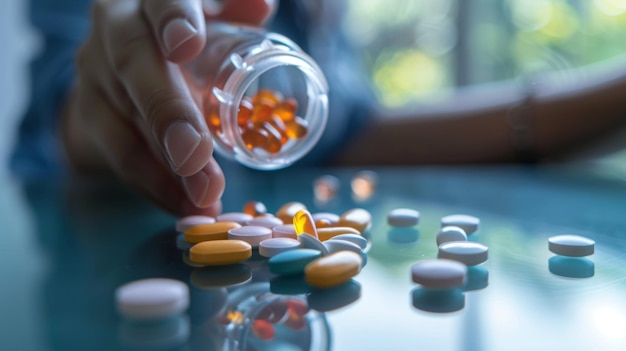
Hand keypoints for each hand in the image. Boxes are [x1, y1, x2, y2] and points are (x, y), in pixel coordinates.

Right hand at [61, 0, 274, 215]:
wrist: (123, 67)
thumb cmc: (182, 38)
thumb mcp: (209, 17)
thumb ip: (234, 10)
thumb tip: (260, 5)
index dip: (173, 19)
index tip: (188, 46)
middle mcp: (116, 27)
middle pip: (134, 62)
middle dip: (167, 111)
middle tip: (195, 154)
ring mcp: (95, 73)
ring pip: (127, 116)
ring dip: (168, 164)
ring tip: (204, 196)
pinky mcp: (90, 116)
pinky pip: (120, 154)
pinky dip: (155, 184)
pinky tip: (184, 204)